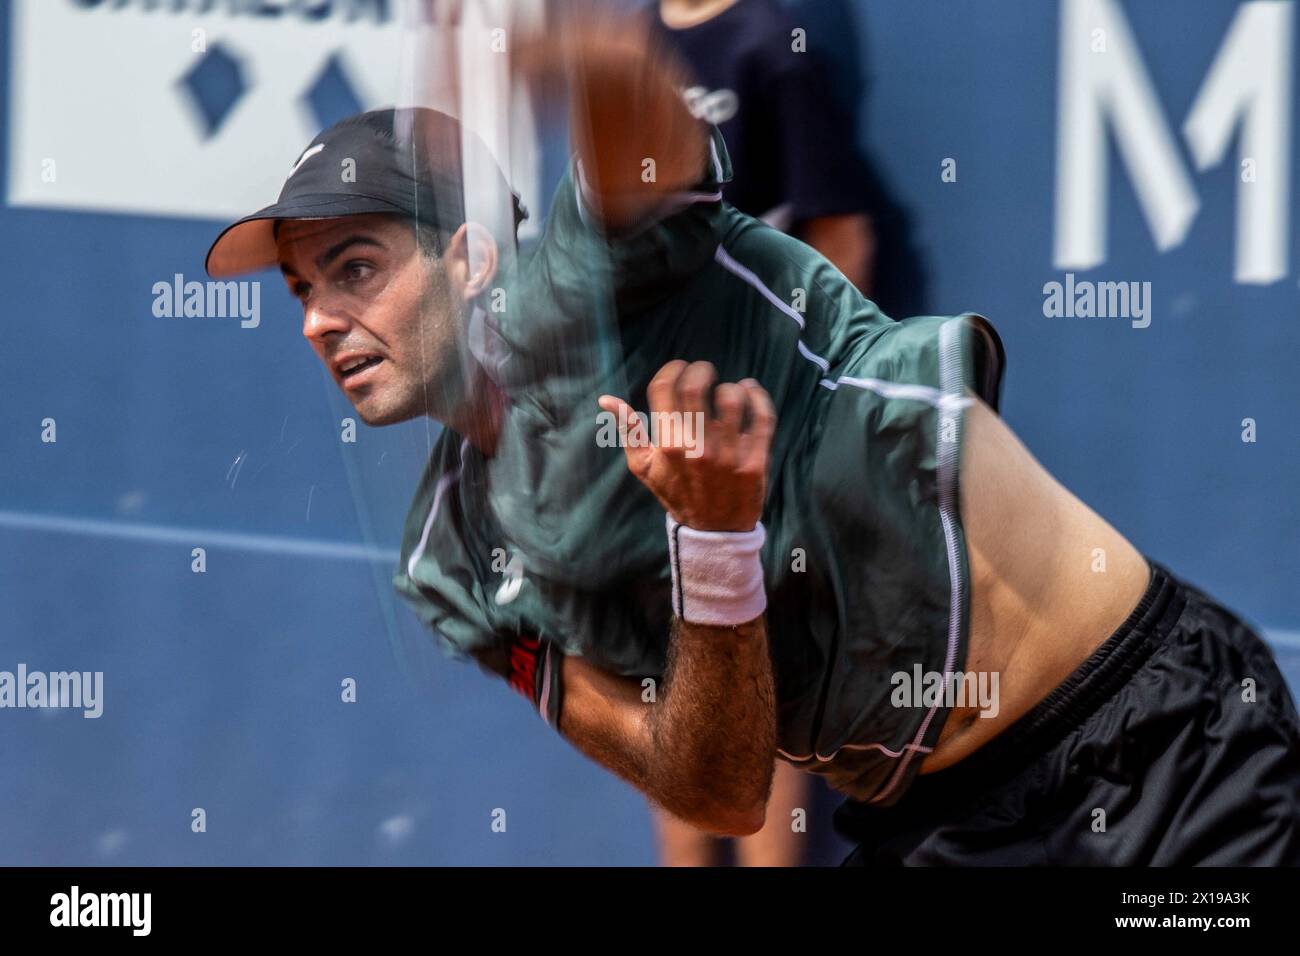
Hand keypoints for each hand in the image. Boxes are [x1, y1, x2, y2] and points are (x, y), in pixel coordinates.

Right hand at [598, 361, 775, 531]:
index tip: (680, 367)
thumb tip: (606, 399)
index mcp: (667, 445)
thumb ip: (629, 431)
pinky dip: (758, 396)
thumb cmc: (677, 493)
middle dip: (700, 370)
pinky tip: (751, 390)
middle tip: (703, 371)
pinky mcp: (755, 462)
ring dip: (730, 386)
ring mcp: (727, 456)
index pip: (665, 389)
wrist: (713, 532)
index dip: (672, 369)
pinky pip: (762, 418)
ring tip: (728, 389)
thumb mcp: (645, 468)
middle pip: (697, 388)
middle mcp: (696, 448)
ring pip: (732, 399)